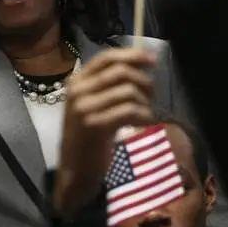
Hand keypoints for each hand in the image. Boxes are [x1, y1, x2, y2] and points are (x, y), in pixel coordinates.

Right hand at [52, 48, 156, 217]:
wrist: (75, 170)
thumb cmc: (89, 136)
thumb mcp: (93, 105)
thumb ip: (110, 85)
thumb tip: (142, 64)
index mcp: (77, 81)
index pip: (106, 57)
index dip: (132, 55)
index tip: (152, 61)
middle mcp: (78, 90)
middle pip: (121, 71)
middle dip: (143, 80)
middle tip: (152, 95)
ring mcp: (84, 108)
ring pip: (128, 91)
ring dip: (145, 102)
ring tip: (145, 113)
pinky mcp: (96, 125)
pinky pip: (130, 110)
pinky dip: (143, 115)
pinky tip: (143, 123)